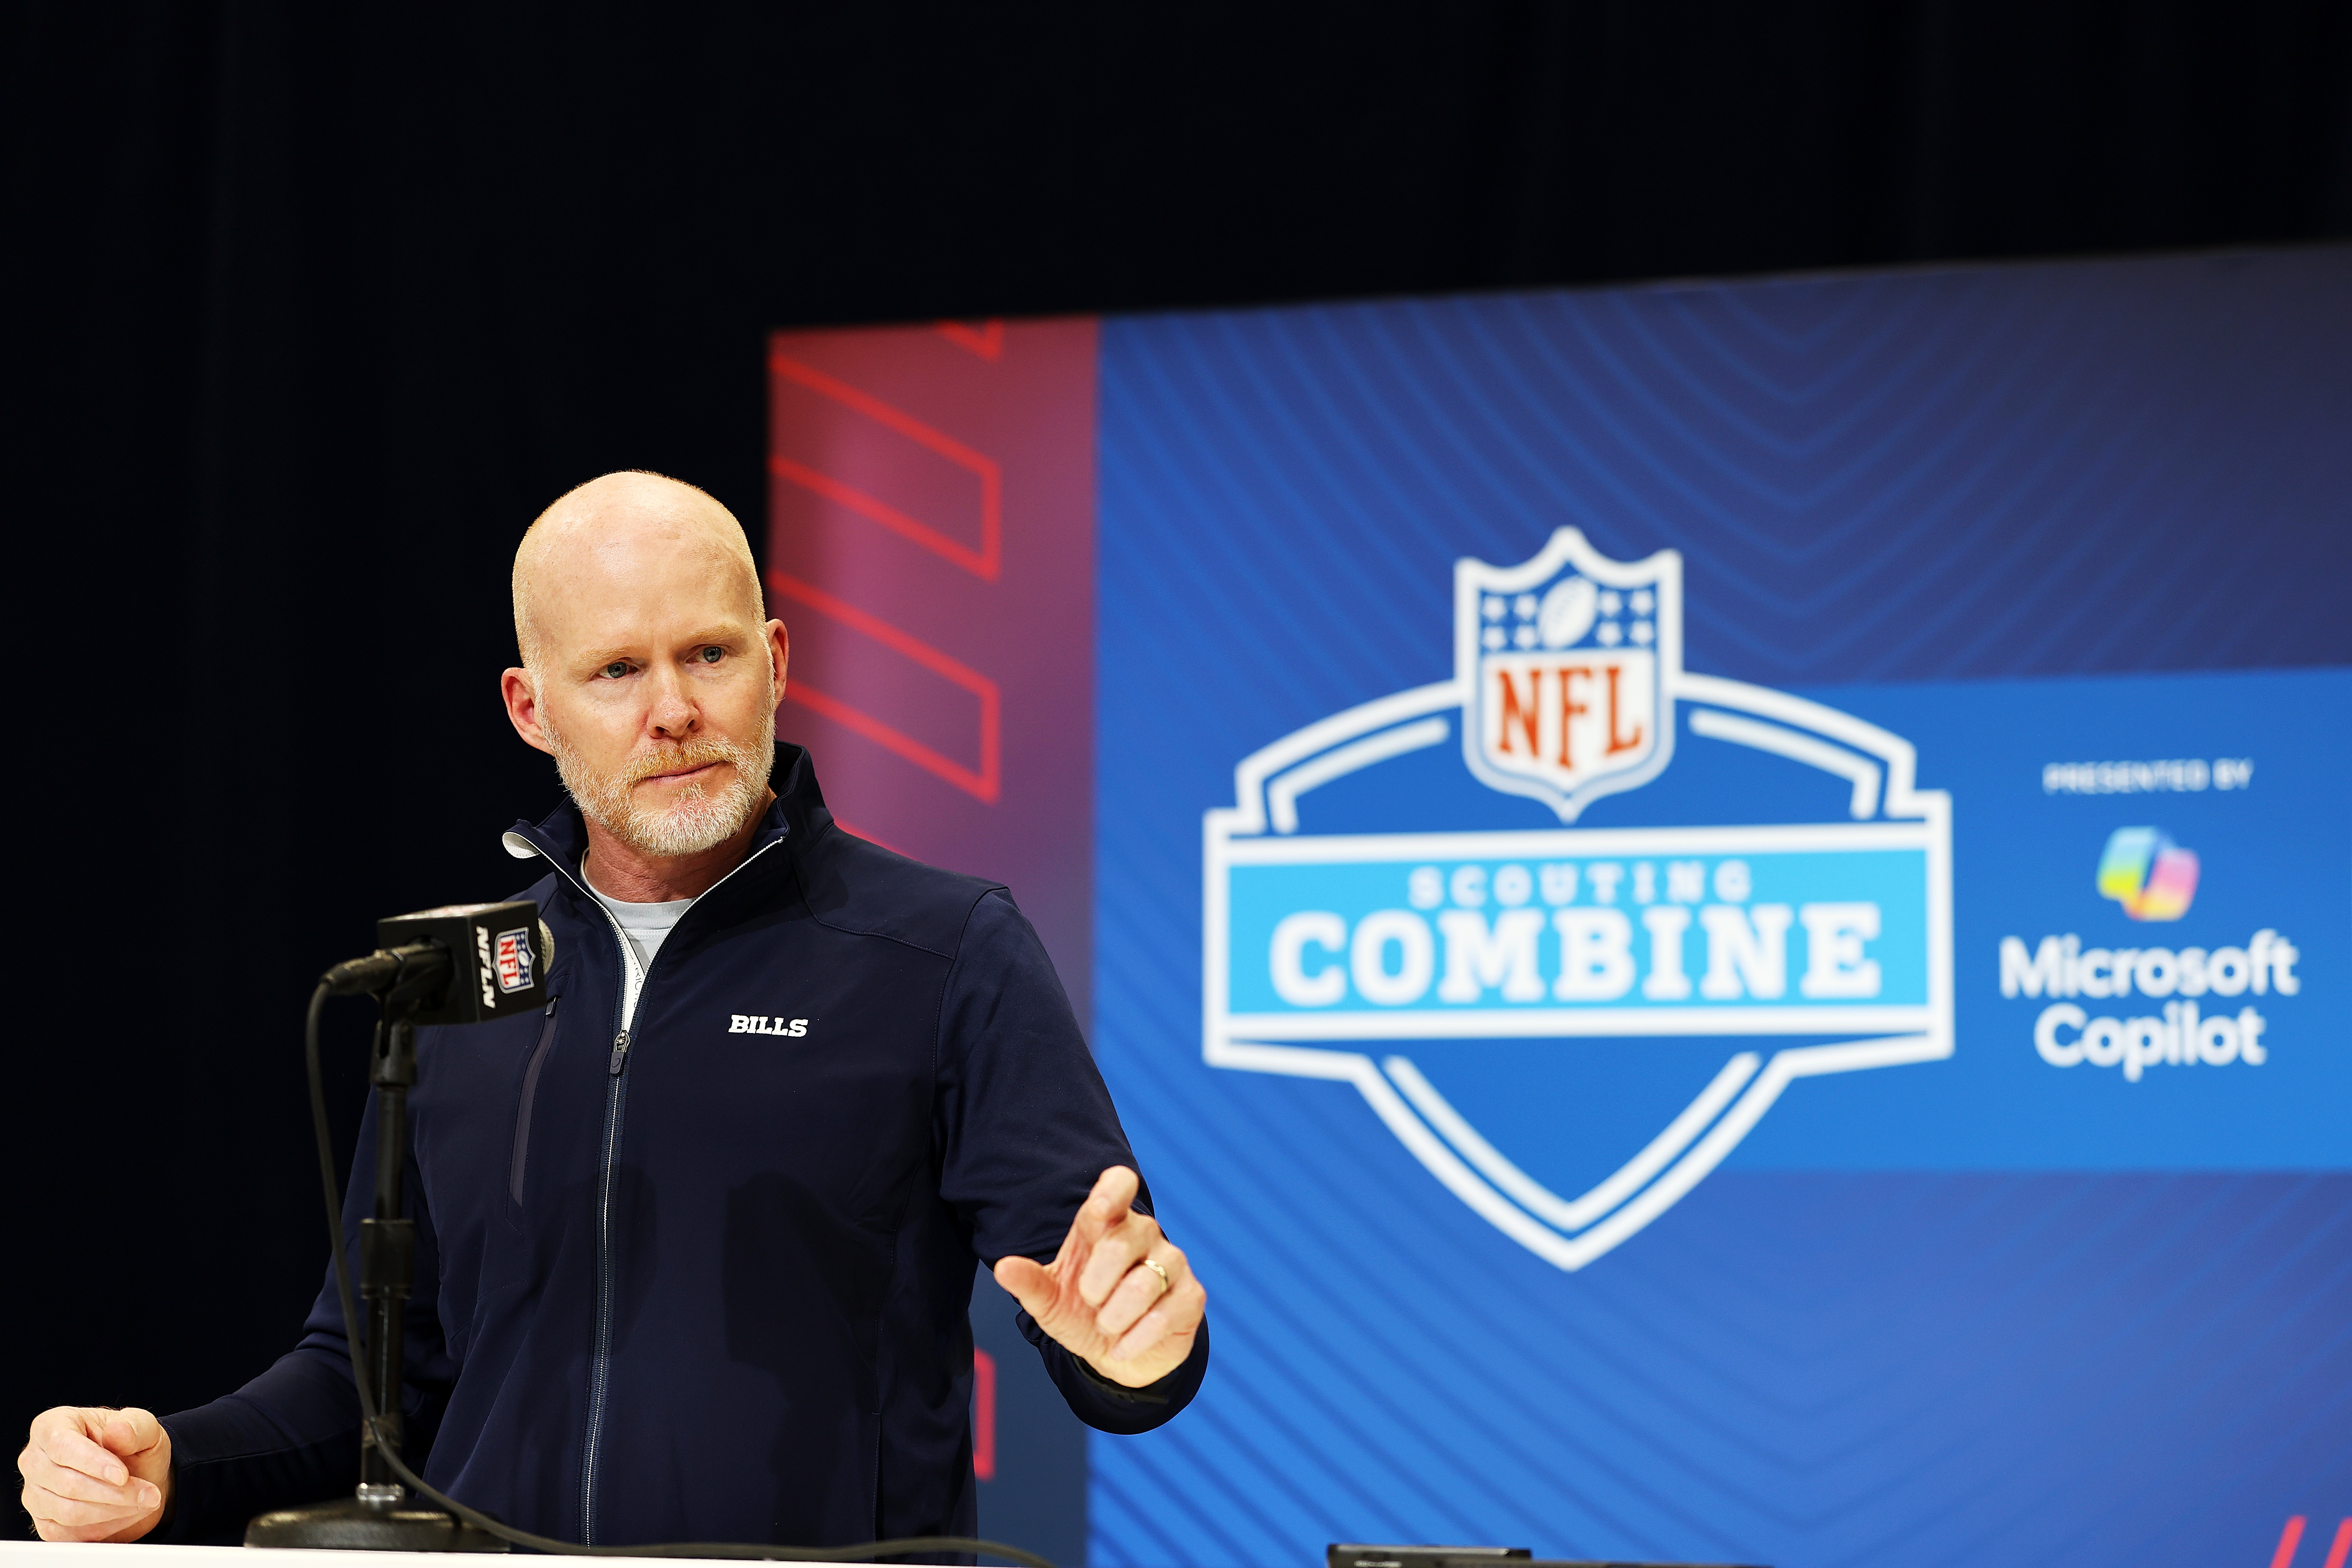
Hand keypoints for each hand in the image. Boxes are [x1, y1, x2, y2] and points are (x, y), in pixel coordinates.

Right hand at [18, 1406, 171, 1541]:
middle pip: (67, 1484)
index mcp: (53, 1425)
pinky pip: (67, 1534)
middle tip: (150, 1494)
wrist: (135, 1477)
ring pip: (68, 1512)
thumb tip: (117, 1431)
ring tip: (144, 1502)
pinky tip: (125, 1515)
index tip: (123, 1476)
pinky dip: (102, 1528)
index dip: (93, 1463)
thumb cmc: (133, 1447)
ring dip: (113, 1511)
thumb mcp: (146, 1428)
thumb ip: (135, 1426)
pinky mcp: (43, 1522)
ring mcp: (35, 1493)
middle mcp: (35, 1459)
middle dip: (115, 1493)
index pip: (62, 1446)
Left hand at [994, 1166, 1205, 1388]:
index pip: (1119, 1184)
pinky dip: (1136, 1339)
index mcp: (1107, 1223)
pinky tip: (1121, 1348)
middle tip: (1088, 1300)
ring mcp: (1172, 1262)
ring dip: (1115, 1316)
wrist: (1118, 1353)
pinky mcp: (1191, 1296)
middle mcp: (1144, 1234)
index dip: (1112, 1191)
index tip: (1098, 1210)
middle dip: (1096, 1281)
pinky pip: (1166, 1314)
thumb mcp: (1050, 1300)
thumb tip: (1002, 1267)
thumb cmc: (1082, 1313)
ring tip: (1106, 1327)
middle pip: (1124, 1239)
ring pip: (1144, 1282)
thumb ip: (1028, 1281)